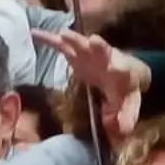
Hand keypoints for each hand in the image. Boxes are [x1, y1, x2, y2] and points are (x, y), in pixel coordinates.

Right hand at [32, 29, 148, 145]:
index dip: (119, 69)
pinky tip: (35, 34)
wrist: (123, 73)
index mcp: (122, 72)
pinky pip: (61, 46)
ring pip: (82, 45)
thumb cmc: (125, 89)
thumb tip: (122, 130)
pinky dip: (49, 40)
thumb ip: (126, 117)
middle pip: (103, 50)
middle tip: (94, 41)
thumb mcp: (129, 105)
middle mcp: (106, 59)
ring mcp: (90, 54)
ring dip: (73, 39)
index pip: (122, 70)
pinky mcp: (76, 54)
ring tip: (62, 34)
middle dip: (98, 46)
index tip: (114, 68)